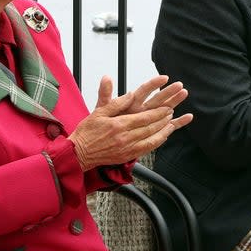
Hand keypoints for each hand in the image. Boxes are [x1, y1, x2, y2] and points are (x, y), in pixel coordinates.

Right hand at [69, 75, 192, 170]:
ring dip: (163, 131)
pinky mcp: (126, 156)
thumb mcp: (99, 112)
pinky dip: (156, 142)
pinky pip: (146, 149)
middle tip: (171, 112)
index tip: (167, 107)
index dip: (158, 113)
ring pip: (151, 140)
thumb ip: (116, 102)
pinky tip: (161, 137)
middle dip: (163, 120)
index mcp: (119, 125)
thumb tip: (131, 94)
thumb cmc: (87, 131)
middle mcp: (125, 138)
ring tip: (171, 124)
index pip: (144, 118)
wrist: (78, 153)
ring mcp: (127, 148)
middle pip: (150, 128)